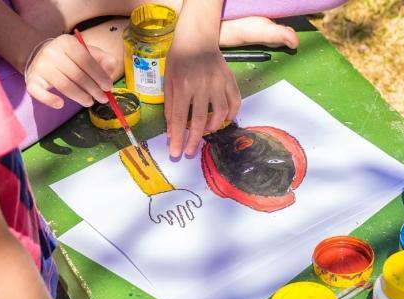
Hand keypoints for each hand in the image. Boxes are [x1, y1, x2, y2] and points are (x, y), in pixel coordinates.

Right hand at [25, 34, 116, 108]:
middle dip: (93, 89)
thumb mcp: (85, 52)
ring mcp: (40, 66)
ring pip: (64, 85)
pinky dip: (50, 100)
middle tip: (103, 99)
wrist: (39, 56)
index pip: (86, 60)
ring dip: (80, 96)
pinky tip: (60, 105)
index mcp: (67, 43)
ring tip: (89, 102)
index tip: (108, 87)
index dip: (99, 75)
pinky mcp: (31, 80)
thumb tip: (112, 67)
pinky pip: (39, 93)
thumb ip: (101, 59)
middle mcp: (52, 52)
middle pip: (76, 74)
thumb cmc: (68, 57)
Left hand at [164, 5, 240, 157]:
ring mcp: (218, 83)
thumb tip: (172, 133)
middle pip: (199, 120)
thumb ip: (170, 106)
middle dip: (194, 140)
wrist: (198, 39)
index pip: (179, 118)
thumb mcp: (168, 81)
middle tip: (190, 152)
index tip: (176, 154)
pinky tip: (223, 120)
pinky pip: (235, 103)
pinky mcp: (230, 81)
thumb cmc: (178, 59)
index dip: (178, 139)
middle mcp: (201, 86)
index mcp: (182, 85)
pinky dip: (230, 115)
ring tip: (205, 132)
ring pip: (219, 114)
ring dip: (212, 128)